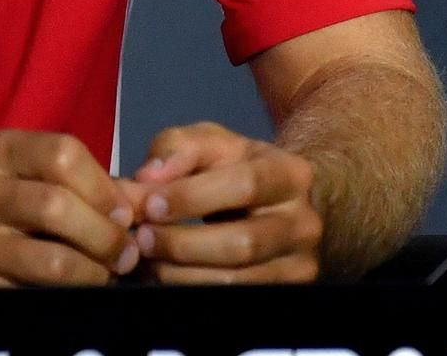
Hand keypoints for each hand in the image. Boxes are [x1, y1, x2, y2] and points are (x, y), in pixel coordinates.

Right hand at [0, 130, 139, 287]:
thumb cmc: (2, 199)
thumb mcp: (31, 173)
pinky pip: (34, 294)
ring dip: (94, 270)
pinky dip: (69, 294)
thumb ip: (89, 181)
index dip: (104, 186)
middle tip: (128, 251)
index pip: (62, 154)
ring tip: (109, 272)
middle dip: (105, 234)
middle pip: (57, 207)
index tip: (125, 211)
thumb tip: (148, 203)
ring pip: (50, 260)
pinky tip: (80, 289)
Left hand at [121, 121, 322, 283]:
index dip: (194, 197)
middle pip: (242, 243)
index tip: (150, 204)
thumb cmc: (238, 169)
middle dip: (183, 244)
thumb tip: (148, 179)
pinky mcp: (285, 294)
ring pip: (236, 281)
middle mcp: (304, 223)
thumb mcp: (212, 144)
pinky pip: (233, 303)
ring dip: (181, 274)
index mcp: (292, 174)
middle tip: (142, 238)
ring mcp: (299, 265)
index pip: (246, 185)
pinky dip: (191, 292)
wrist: (281, 203)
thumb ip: (177, 149)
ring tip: (148, 259)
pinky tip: (167, 276)